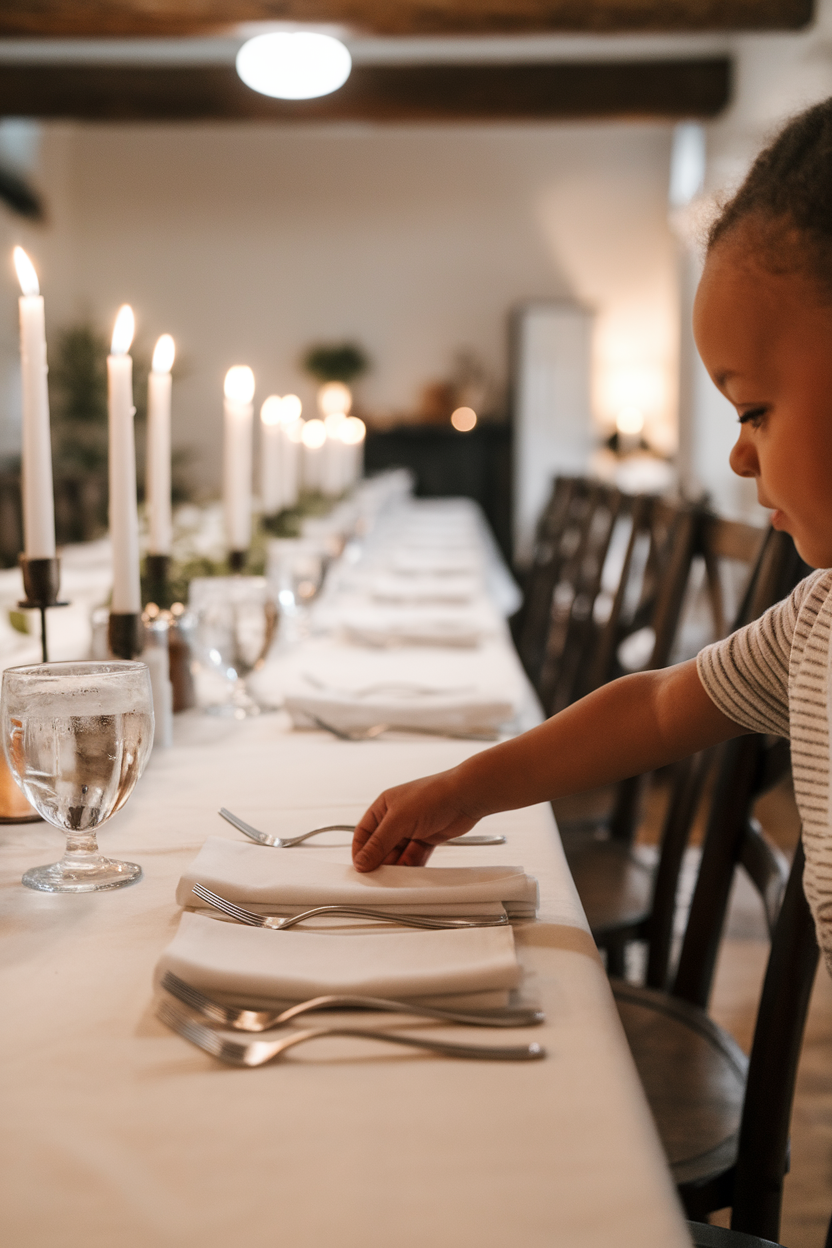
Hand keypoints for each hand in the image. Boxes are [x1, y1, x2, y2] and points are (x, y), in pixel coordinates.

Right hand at [352, 770, 480, 870]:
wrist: (465, 797)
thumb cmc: (433, 795)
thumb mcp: (399, 820)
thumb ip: (379, 843)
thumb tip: (362, 860)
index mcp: (384, 807)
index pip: (364, 833)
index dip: (361, 851)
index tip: (361, 868)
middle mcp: (397, 817)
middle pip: (381, 846)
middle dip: (380, 861)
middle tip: (379, 876)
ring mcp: (412, 828)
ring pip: (398, 853)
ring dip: (397, 865)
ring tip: (396, 876)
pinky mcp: (427, 838)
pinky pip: (414, 856)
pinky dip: (412, 865)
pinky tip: (411, 871)